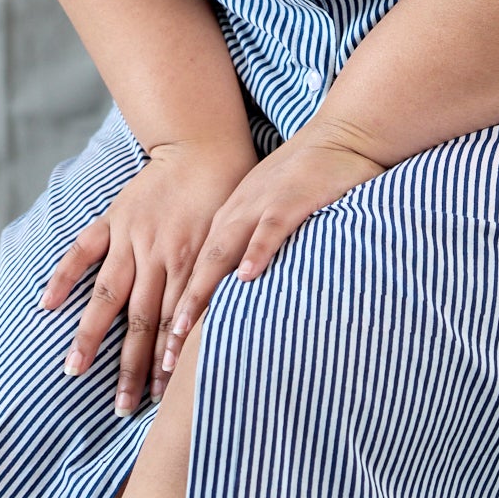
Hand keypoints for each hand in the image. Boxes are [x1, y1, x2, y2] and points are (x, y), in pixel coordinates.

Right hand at [41, 133, 257, 412]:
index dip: (165, 363)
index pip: (174, 325)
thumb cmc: (229, 194)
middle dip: (131, 367)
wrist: (203, 144)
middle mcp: (158, 256)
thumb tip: (230, 323)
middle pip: (140, 322)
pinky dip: (64, 275)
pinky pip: (84, 249)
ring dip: (91, 336)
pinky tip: (47, 304)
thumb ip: (223, 279)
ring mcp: (131, 237)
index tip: (158, 399)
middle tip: (122, 407)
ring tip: (74, 371)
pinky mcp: (114, 218)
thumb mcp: (234, 238)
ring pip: (109, 296)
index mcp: (190, 263)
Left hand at [160, 123, 386, 374]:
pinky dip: (256, 253)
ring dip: (200, 294)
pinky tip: (247, 278)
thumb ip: (251, 245)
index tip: (157, 355)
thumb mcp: (267, 211)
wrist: (341, 136)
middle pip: (195, 272)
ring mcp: (260, 207)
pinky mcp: (291, 200)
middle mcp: (235, 216)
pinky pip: (269, 230)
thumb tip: (241, 294)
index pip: (191, 273)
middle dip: (175, 317)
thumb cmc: (306, 177)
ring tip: (181, 332)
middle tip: (159, 361)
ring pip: (220, 255)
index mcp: (227, 220)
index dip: (172, 313)